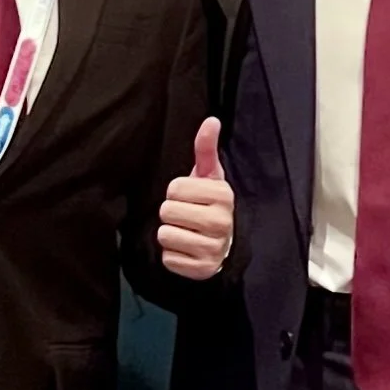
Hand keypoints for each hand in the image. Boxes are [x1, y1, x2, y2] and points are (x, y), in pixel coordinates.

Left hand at [159, 118, 234, 280]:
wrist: (224, 244)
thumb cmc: (210, 203)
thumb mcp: (210, 176)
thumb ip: (206, 148)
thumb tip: (211, 119)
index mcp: (223, 194)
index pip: (175, 188)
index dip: (177, 191)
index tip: (190, 196)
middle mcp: (221, 222)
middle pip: (167, 211)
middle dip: (172, 212)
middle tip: (186, 214)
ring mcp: (212, 248)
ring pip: (165, 235)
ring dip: (170, 234)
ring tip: (186, 231)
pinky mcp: (202, 269)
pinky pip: (168, 259)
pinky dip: (173, 254)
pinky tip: (186, 249)